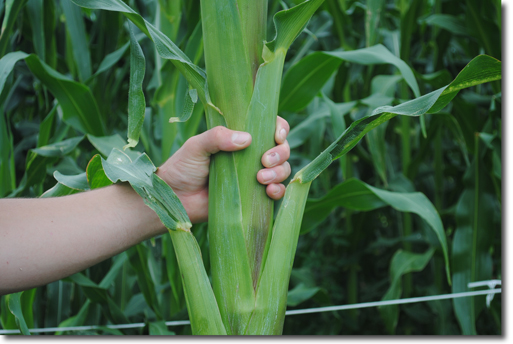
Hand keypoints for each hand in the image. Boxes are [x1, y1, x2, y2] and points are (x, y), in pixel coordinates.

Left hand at [156, 117, 290, 223]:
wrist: (175, 199)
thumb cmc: (183, 167)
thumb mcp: (196, 146)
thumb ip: (217, 137)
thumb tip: (247, 139)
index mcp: (240, 138)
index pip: (269, 127)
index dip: (280, 128)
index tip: (276, 136)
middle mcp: (251, 156)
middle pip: (282, 149)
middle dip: (280, 153)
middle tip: (265, 160)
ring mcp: (254, 177)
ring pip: (282, 170)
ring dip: (279, 172)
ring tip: (261, 178)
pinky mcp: (253, 198)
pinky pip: (276, 193)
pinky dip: (278, 191)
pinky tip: (269, 192)